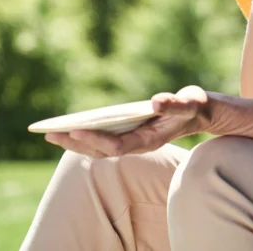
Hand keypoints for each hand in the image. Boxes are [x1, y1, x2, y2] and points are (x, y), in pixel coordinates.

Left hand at [43, 86, 212, 158]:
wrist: (202, 114)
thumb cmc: (195, 106)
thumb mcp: (190, 102)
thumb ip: (175, 104)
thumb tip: (155, 101)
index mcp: (149, 140)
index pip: (116, 146)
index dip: (94, 139)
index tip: (73, 130)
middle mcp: (139, 144)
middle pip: (102, 152)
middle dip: (76, 144)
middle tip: (50, 135)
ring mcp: (134, 142)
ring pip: (100, 150)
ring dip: (76, 144)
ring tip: (53, 135)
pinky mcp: (131, 136)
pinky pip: (103, 142)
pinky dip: (86, 138)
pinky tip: (72, 131)